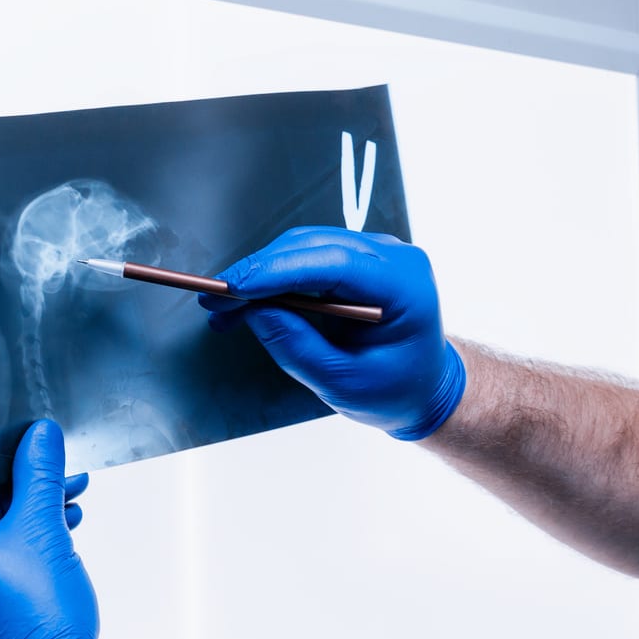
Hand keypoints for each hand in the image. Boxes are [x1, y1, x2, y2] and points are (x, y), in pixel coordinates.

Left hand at [0, 418, 101, 638]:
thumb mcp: (41, 527)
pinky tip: (53, 546)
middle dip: (24, 496)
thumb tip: (40, 437)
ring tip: (68, 513)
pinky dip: (15, 559)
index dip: (4, 462)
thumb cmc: (37, 618)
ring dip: (26, 526)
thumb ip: (38, 474)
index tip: (34, 448)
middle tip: (63, 480)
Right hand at [201, 226, 465, 439]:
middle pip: (311, 248)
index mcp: (403, 286)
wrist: (424, 386)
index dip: (278, 271)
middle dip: (257, 273)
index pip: (333, 263)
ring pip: (302, 247)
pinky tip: (246, 303)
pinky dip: (273, 278)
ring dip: (259, 275)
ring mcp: (375, 253)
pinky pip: (307, 257)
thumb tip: (254, 312)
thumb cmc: (394, 390)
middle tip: (214, 301)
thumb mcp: (344, 382)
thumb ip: (298, 347)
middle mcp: (392, 257)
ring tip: (223, 309)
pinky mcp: (356, 259)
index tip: (233, 287)